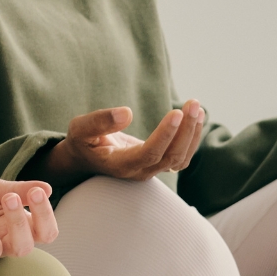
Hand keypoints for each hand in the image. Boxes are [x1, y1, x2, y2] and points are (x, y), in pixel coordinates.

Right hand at [44, 101, 206, 183]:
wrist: (86, 158)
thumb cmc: (82, 142)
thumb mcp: (80, 129)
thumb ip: (99, 121)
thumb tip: (127, 112)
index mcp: (120, 165)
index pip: (149, 153)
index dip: (165, 135)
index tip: (176, 112)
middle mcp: (139, 171)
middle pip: (171, 157)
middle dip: (186, 130)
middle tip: (193, 103)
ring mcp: (150, 170)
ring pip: (180, 159)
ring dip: (192, 133)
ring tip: (196, 107)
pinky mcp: (157, 164)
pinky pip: (181, 156)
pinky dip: (191, 138)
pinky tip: (196, 117)